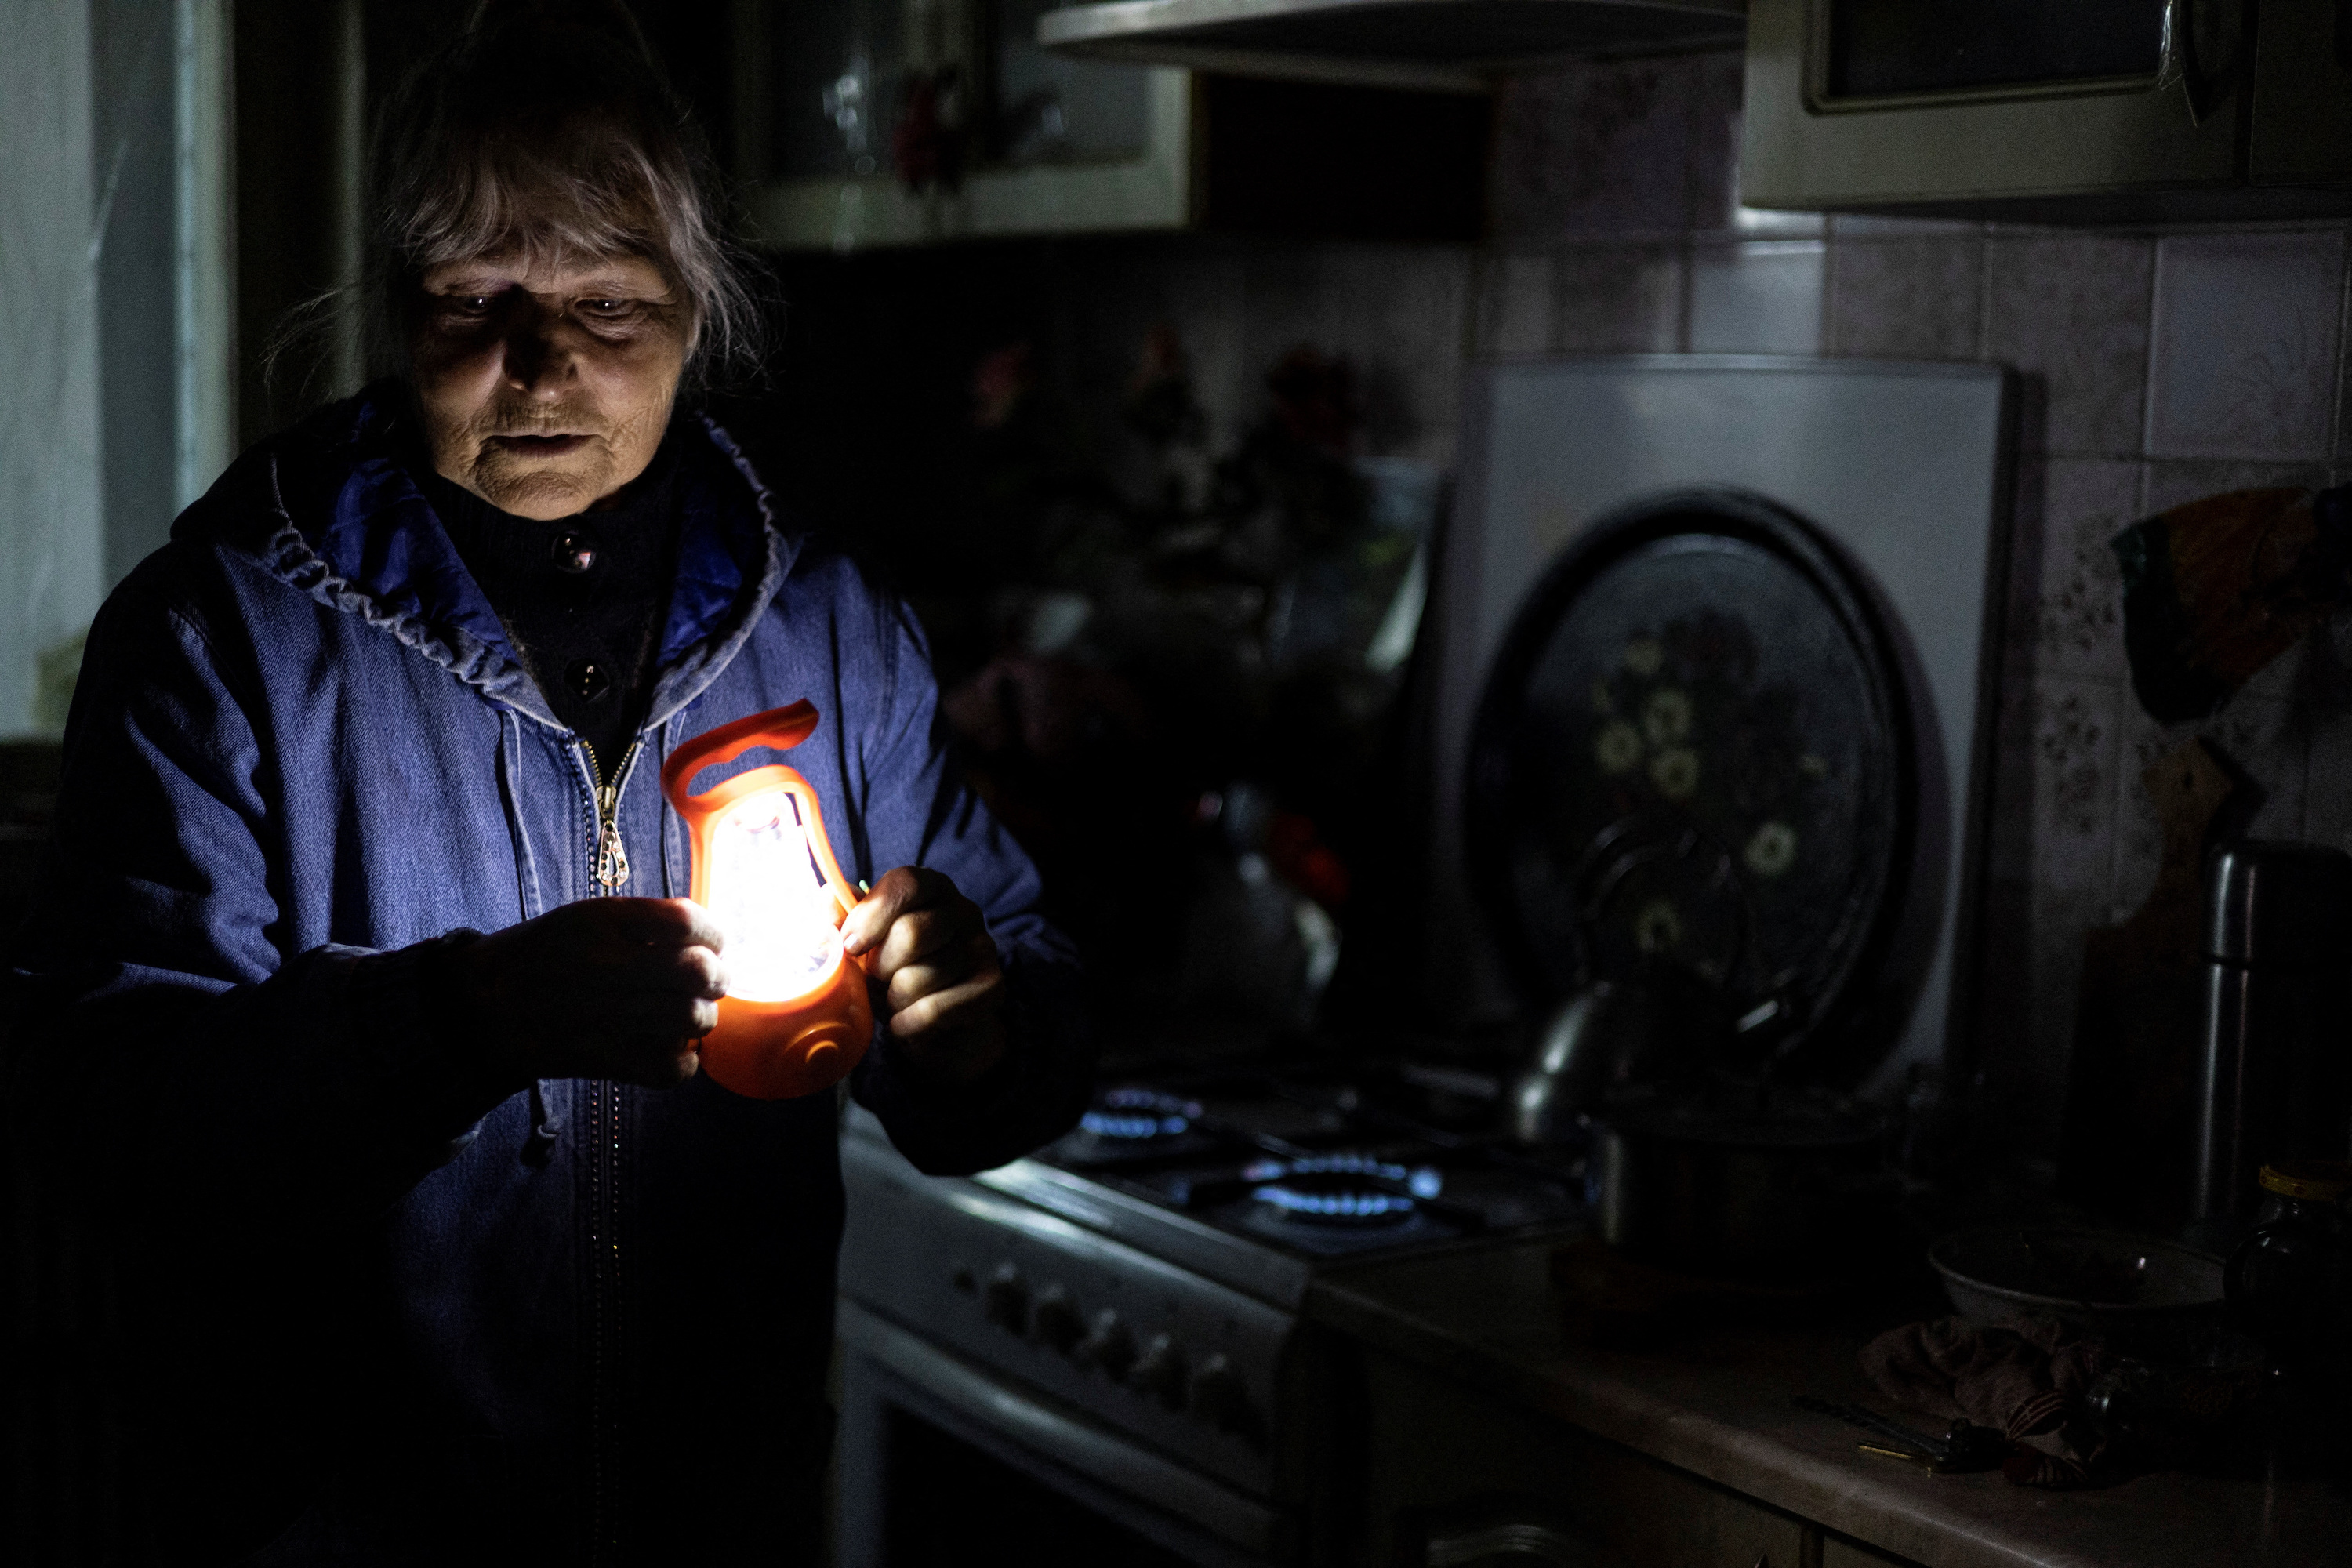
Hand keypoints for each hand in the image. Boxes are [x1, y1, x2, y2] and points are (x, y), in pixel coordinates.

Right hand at [442, 898, 726, 1087]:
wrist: (480, 1010)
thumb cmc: (541, 957)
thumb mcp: (583, 917)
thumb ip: (644, 921)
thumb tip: (707, 936)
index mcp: (601, 922)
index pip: (686, 921)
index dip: (713, 933)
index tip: (713, 943)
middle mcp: (606, 966)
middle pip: (700, 973)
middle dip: (716, 977)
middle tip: (711, 982)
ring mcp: (605, 1015)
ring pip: (694, 1019)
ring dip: (702, 1018)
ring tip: (688, 1014)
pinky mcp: (602, 1060)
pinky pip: (673, 1067)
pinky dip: (684, 1060)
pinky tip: (672, 1047)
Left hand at [842, 867, 1005, 1083]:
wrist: (940, 1025)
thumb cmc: (895, 972)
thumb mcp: (865, 942)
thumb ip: (844, 919)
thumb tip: (825, 898)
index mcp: (933, 888)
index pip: (907, 883)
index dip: (872, 915)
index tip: (850, 946)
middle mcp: (964, 911)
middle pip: (912, 933)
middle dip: (881, 968)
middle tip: (876, 981)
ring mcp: (983, 948)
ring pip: (920, 977)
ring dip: (893, 1000)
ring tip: (894, 1002)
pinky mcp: (992, 988)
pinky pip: (934, 1010)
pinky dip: (907, 1024)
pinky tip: (905, 1024)